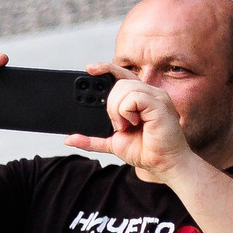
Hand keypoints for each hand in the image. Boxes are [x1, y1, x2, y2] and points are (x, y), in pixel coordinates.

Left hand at [71, 73, 192, 177]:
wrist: (163, 164)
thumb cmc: (144, 151)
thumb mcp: (111, 142)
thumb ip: (92, 139)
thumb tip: (69, 139)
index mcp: (140, 97)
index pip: (122, 74)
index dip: (106, 68)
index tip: (89, 69)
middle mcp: (150, 93)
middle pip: (119, 82)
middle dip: (110, 104)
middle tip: (117, 124)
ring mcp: (157, 97)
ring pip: (125, 88)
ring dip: (117, 110)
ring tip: (125, 125)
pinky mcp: (160, 105)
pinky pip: (134, 97)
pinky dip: (126, 111)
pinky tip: (133, 123)